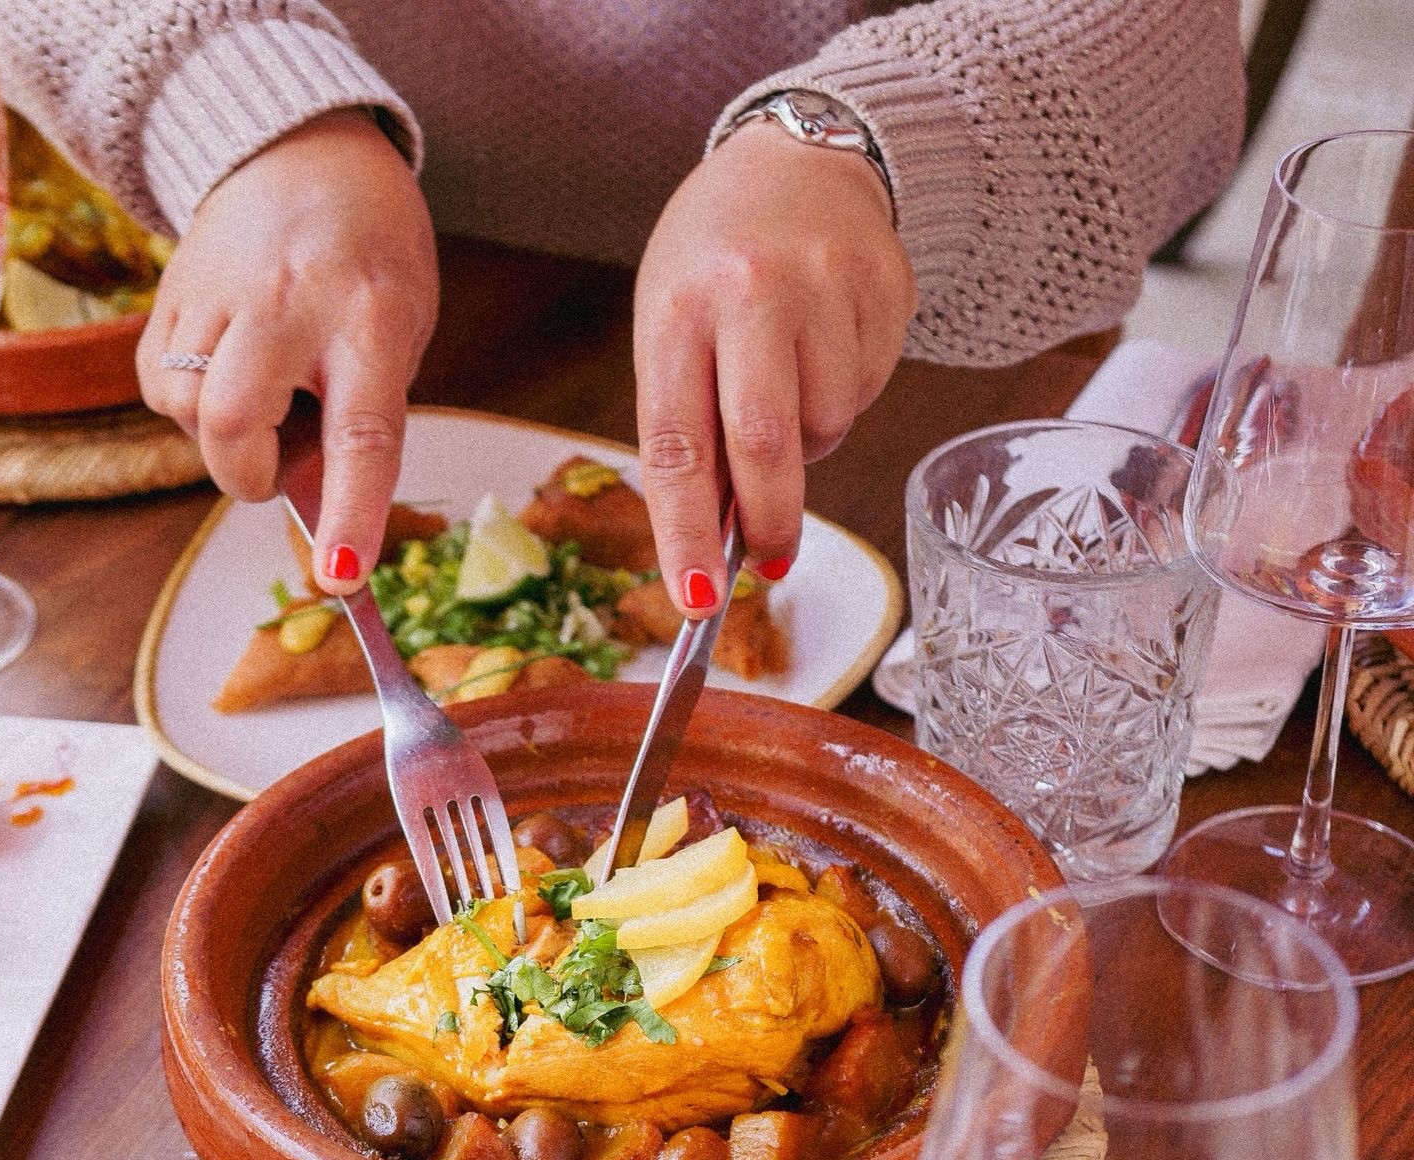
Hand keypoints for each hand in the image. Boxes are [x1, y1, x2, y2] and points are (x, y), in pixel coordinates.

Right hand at [137, 111, 437, 592]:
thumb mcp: (399, 333)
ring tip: (260, 395)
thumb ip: (362, 418)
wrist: (301, 151)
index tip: (341, 577)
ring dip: (217, 436)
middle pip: (230, 419)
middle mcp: (287, 304)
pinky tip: (223, 370)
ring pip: (183, 405)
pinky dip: (185, 403)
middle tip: (274, 463)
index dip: (349, 515)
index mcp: (368, 321)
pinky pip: (157, 382)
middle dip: (244, 474)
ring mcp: (219, 292)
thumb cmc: (368, 260)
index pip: (361, 436)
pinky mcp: (169, 291)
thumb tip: (317, 513)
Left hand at [634, 121, 915, 614]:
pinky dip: (846, 398)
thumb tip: (716, 541)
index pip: (678, 448)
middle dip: (769, 523)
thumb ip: (690, 426)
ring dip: (810, 444)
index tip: (697, 601)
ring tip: (790, 389)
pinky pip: (869, 391)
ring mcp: (826, 283)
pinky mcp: (886, 286)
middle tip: (769, 559)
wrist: (795, 159)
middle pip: (766, 448)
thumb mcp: (673, 327)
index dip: (688, 535)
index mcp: (679, 308)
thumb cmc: (715, 262)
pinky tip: (827, 349)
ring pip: (829, 426)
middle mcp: (751, 290)